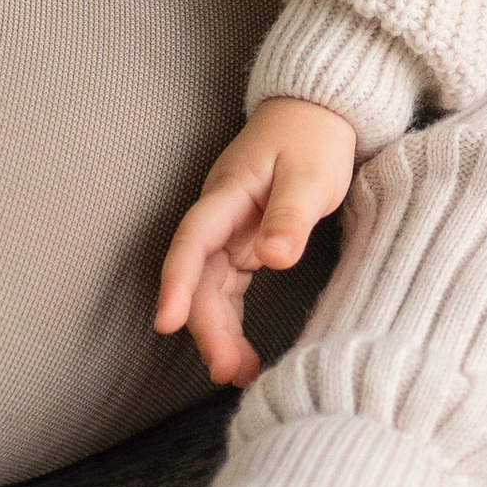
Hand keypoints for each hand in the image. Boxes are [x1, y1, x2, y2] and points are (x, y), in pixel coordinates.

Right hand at [157, 96, 357, 386]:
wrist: (318, 111)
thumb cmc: (314, 137)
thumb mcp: (312, 175)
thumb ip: (291, 216)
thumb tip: (274, 259)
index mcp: (228, 193)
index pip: (194, 239)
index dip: (177, 282)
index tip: (168, 322)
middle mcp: (220, 215)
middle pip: (200, 276)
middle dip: (205, 326)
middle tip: (227, 371)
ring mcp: (229, 231)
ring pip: (210, 289)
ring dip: (218, 332)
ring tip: (239, 375)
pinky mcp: (242, 243)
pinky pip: (227, 289)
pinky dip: (231, 322)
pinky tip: (243, 353)